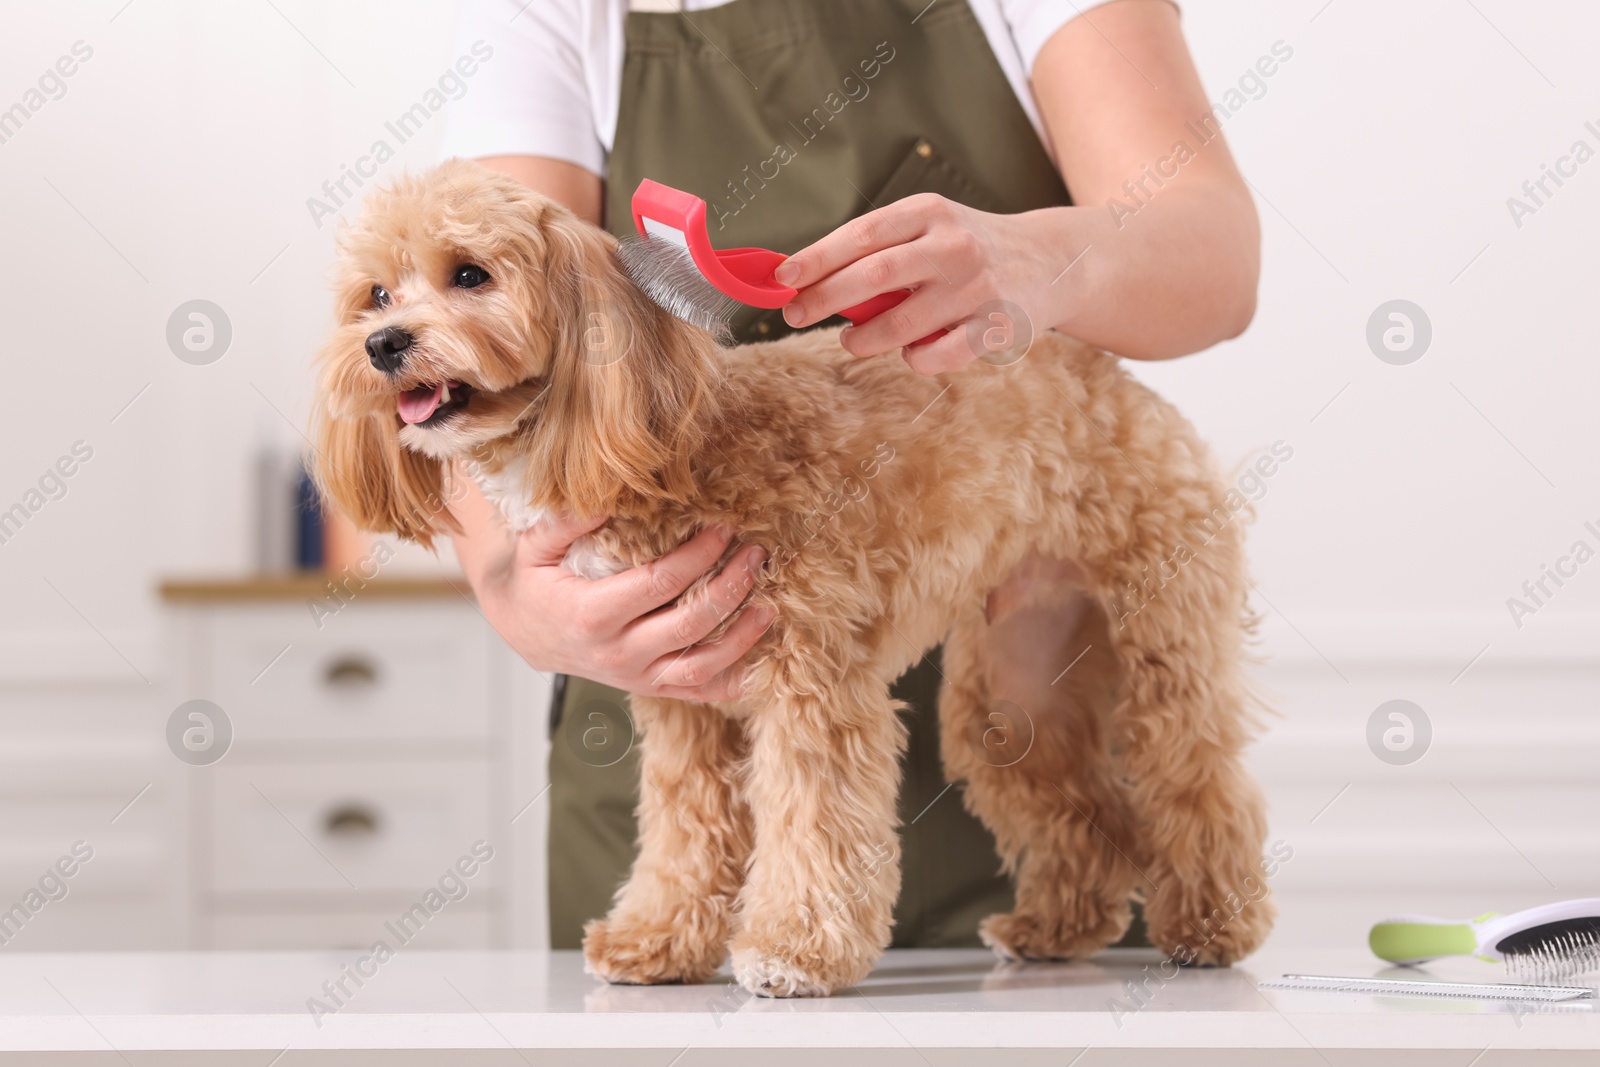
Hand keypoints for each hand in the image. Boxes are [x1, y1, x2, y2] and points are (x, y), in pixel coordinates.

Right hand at [471, 512, 773, 701]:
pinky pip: (699, 692)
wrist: (523, 629)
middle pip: (688, 624)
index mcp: (592, 615)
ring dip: (741, 638)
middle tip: (755, 554)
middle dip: (729, 587)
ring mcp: (636, 676)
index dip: (697, 556)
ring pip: (700, 667)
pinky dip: (733, 681)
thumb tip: (608, 496)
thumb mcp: (536, 546)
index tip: (724, 529)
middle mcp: (617, 654)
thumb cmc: (535, 581)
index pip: (659, 584)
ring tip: (769, 605)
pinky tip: (760, 658)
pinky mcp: (649, 687)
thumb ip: (567, 521)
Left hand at [774, 193, 1076, 374]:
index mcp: (930, 213)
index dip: (817, 257)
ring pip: (899, 324)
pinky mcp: (994, 328)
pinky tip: (910, 350)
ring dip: (863, 339)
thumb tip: (809, 283)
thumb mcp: (930, 228)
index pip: (862, 234)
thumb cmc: (969, 248)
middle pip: (873, 276)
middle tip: (796, 315)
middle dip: (825, 299)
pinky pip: (935, 356)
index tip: (783, 278)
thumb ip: (880, 251)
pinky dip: (913, 359)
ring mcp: (975, 287)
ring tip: (852, 340)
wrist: (1052, 260)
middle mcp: (953, 246)